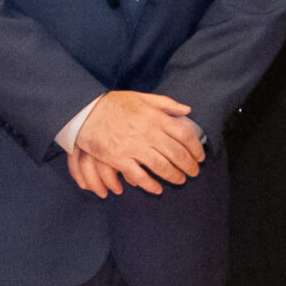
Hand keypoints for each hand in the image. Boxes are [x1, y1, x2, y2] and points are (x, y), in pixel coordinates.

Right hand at [75, 90, 204, 196]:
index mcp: (155, 117)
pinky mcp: (118, 159)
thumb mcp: (142, 97)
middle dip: (189, 165)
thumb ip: (166, 104)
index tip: (200, 156)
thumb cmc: (114, 104)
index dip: (196, 148)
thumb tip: (187, 109)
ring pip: (161, 166)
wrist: (85, 113)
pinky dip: (150, 184)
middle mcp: (148, 132)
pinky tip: (158, 189)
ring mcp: (133, 147)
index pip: (184, 134)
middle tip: (194, 172)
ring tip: (180, 180)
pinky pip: (139, 176)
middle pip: (176, 153)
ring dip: (174, 176)